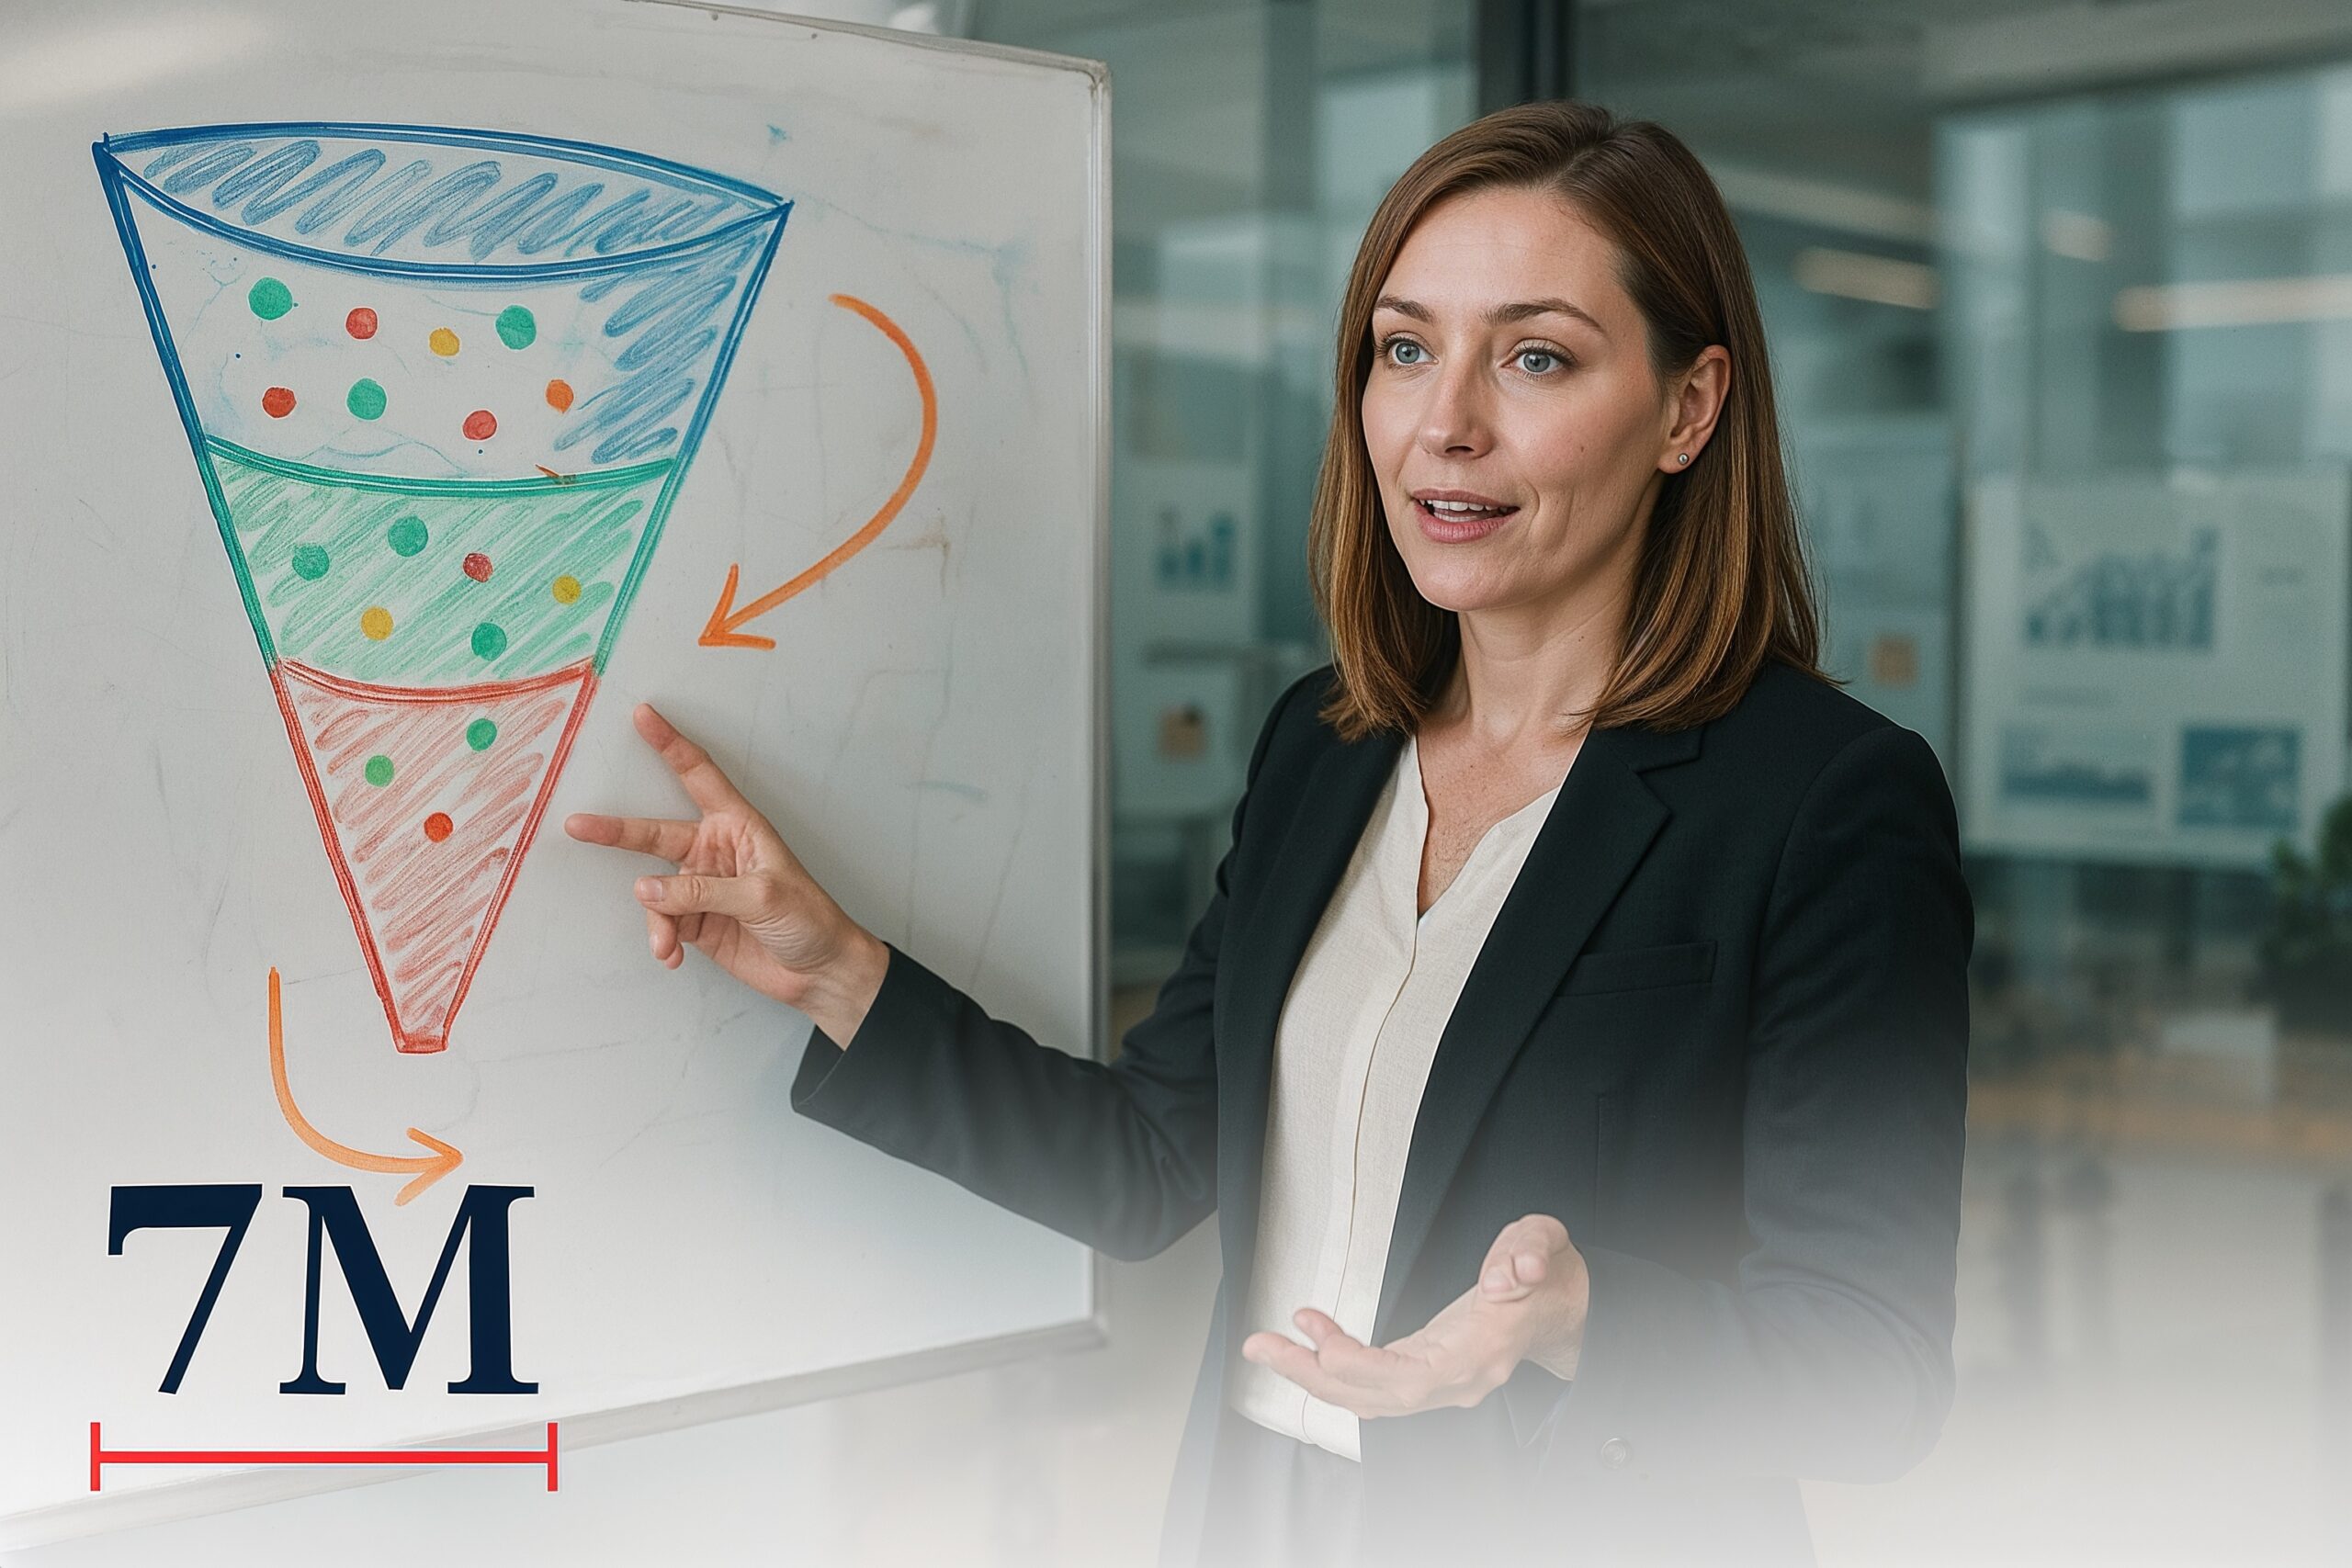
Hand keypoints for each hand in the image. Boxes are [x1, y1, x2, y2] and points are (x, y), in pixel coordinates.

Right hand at [563, 702, 879, 1013]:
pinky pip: (662, 923)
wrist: (819, 969)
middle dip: (616, 831)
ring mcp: (701, 887)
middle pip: (655, 833)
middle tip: (579, 825)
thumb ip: (701, 891)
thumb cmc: (808, 918)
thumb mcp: (761, 896)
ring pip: (655, 892)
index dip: (670, 744)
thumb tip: (646, 888)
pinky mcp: (694, 921)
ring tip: (668, 943)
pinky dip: (662, 940)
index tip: (643, 715)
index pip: (698, 775)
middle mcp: (714, 850)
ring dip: (657, 918)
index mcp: (737, 826)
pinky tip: (672, 955)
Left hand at [1238, 1215, 1587, 1419]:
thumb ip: (1529, 1250)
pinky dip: (1334, 1368)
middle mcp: (1458, 1378)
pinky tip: (1306, 1340)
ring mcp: (1441, 1383)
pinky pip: (1373, 1385)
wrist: (1562, 1308)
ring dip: (1312, 1375)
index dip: (1365, 1368)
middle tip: (1260, 1345)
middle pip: (1378, 1396)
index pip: (1416, 1377)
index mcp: (1484, 1349)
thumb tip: (1511, 1269)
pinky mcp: (1426, 1373)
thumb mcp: (1545, 1245)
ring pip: (1369, 1398)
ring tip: (1265, 1344)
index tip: (1322, 1345)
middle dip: (1314, 1375)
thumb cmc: (1548, 1276)